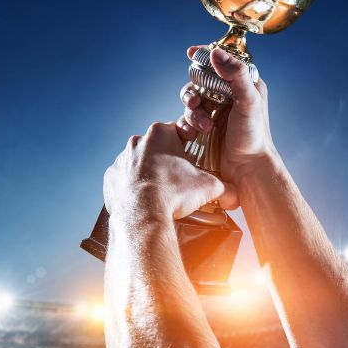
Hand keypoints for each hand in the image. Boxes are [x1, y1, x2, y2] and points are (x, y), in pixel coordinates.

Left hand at [104, 122, 237, 223]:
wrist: (143, 215)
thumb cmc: (174, 193)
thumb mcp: (208, 187)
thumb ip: (225, 187)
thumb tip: (236, 196)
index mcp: (160, 133)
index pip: (177, 132)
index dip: (186, 147)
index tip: (190, 161)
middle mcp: (137, 141)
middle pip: (156, 148)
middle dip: (166, 161)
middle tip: (177, 180)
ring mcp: (121, 159)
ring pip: (138, 163)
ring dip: (148, 174)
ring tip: (160, 193)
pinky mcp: (110, 178)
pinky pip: (123, 180)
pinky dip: (132, 189)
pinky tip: (143, 200)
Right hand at [177, 46, 277, 185]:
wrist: (247, 169)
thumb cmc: (254, 135)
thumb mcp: (248, 101)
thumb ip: (235, 74)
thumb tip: (215, 53)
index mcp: (243, 84)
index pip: (222, 62)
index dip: (205, 56)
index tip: (191, 52)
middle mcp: (227, 95)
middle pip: (199, 81)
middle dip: (193, 91)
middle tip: (194, 103)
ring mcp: (214, 111)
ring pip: (191, 100)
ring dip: (193, 112)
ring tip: (205, 126)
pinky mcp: (203, 126)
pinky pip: (186, 118)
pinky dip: (187, 124)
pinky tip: (193, 134)